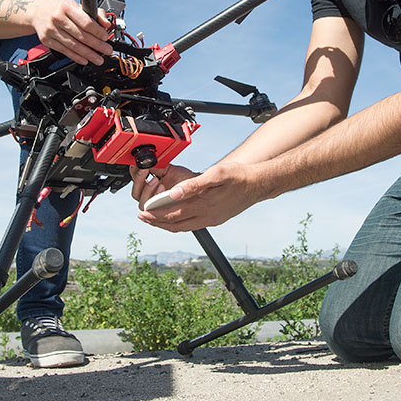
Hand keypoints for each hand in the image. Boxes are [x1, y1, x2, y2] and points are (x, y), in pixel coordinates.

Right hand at [31, 0, 112, 64]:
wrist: (36, 12)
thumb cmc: (58, 9)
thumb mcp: (75, 5)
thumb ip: (93, 13)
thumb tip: (106, 24)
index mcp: (66, 7)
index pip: (85, 22)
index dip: (97, 31)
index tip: (105, 37)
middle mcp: (57, 18)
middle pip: (81, 35)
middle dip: (96, 45)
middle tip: (106, 50)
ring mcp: (51, 30)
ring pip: (73, 45)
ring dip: (88, 54)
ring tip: (98, 59)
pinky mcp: (47, 41)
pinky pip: (64, 51)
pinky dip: (76, 57)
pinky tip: (85, 60)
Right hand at [130, 164, 195, 204]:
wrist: (197, 186)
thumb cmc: (185, 179)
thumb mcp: (168, 169)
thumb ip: (155, 166)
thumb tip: (145, 159)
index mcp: (148, 186)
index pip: (135, 181)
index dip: (134, 173)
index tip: (138, 164)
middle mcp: (150, 197)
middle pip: (136, 193)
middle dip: (139, 181)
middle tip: (145, 170)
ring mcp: (155, 205)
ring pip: (142, 203)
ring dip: (147, 190)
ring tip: (156, 179)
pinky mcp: (162, 212)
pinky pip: (153, 210)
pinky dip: (155, 199)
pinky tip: (162, 189)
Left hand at [131, 161, 265, 231]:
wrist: (258, 184)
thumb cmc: (238, 176)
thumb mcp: (216, 174)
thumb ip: (193, 184)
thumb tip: (173, 193)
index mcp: (204, 205)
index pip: (173, 215)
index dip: (155, 215)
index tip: (142, 212)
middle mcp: (207, 216)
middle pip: (175, 224)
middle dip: (157, 222)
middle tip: (143, 218)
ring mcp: (211, 220)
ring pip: (184, 227)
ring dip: (167, 224)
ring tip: (154, 220)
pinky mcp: (216, 219)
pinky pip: (192, 225)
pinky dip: (180, 222)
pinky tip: (176, 217)